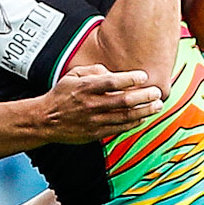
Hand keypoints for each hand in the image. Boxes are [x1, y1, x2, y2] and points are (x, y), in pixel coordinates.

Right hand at [37, 64, 164, 142]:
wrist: (45, 121)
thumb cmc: (61, 95)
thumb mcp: (73, 75)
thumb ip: (94, 71)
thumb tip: (113, 73)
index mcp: (85, 88)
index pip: (112, 82)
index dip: (130, 79)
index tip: (144, 76)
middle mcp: (91, 104)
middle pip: (123, 100)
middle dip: (144, 96)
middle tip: (157, 92)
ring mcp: (94, 121)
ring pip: (125, 116)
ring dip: (144, 111)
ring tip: (157, 106)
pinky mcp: (95, 133)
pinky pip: (119, 129)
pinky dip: (133, 123)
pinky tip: (143, 118)